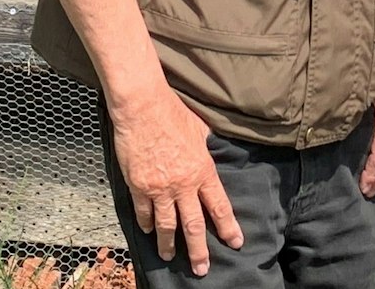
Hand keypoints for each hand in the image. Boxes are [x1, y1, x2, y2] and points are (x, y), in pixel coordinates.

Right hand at [109, 85, 244, 273]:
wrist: (143, 106)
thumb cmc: (173, 112)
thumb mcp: (201, 129)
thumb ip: (207, 146)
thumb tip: (214, 149)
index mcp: (203, 171)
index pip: (219, 207)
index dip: (228, 228)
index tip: (235, 243)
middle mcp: (183, 184)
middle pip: (194, 225)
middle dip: (199, 251)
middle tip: (201, 268)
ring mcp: (160, 188)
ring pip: (167, 225)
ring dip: (168, 244)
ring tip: (168, 256)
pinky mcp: (139, 185)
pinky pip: (144, 212)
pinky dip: (146, 224)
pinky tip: (148, 231)